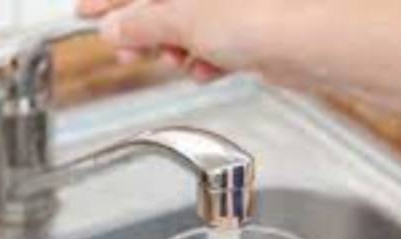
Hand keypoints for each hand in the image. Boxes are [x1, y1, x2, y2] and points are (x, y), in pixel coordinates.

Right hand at [77, 0, 340, 83]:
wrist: (316, 43)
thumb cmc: (262, 14)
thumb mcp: (183, 19)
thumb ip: (143, 24)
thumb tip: (115, 28)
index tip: (84, 13)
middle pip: (163, 3)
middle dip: (144, 29)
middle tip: (127, 51)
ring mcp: (236, 4)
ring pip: (190, 26)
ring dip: (175, 48)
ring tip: (172, 61)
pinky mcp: (254, 28)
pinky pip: (217, 43)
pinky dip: (206, 58)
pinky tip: (204, 70)